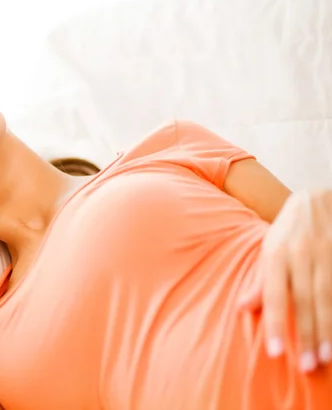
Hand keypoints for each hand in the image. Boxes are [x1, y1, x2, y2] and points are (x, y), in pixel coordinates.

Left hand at [240, 189, 331, 372]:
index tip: (276, 353)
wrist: (318, 199)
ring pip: (327, 297)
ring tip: (325, 357)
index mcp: (276, 254)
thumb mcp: (269, 250)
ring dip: (327, 330)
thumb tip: (242, 309)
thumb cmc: (289, 231)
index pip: (274, 294)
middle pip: (304, 301)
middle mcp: (301, 255)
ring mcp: (326, 254)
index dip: (275, 323)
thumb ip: (260, 281)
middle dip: (306, 335)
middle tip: (307, 366)